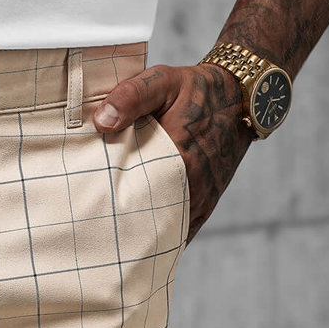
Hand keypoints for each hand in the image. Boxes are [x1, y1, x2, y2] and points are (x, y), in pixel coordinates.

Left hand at [93, 62, 254, 244]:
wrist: (238, 98)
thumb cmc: (195, 89)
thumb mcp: (163, 81)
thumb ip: (131, 97)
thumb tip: (101, 121)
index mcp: (178, 159)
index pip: (137, 195)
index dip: (112, 206)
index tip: (90, 213)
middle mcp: (193, 185)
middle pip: (149, 219)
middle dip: (123, 228)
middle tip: (94, 233)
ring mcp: (201, 199)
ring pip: (165, 230)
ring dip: (142, 236)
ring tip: (112, 242)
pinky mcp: (205, 205)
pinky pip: (181, 232)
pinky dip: (161, 240)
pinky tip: (139, 246)